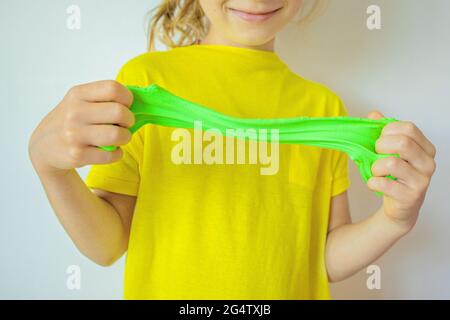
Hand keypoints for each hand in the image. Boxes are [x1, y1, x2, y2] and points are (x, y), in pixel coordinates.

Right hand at [29, 80, 133, 174]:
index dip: (128, 98)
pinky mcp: (77, 155)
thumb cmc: (72, 120)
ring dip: (125, 138)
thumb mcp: (80, 101)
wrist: (44, 147)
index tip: (126, 105)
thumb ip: (105, 98)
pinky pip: (113, 155)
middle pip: (120, 112)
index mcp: (78, 94)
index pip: (114, 88)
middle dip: (129, 120)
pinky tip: (110, 151)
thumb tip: (142, 100)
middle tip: (124, 124)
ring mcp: (74, 134)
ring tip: (119, 138)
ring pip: (119, 135)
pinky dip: (118, 154)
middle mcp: (74, 112)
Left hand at [366, 111, 436, 230]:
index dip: (388, 131)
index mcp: (425, 148)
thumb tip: (373, 114)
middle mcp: (428, 163)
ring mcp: (422, 181)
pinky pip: (385, 184)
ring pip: (392, 163)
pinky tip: (375, 183)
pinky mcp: (411, 196)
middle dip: (381, 146)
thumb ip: (383, 132)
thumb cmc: (395, 176)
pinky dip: (373, 182)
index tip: (380, 139)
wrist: (399, 207)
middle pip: (403, 143)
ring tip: (376, 172)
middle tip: (376, 154)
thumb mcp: (390, 151)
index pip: (408, 128)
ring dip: (376, 167)